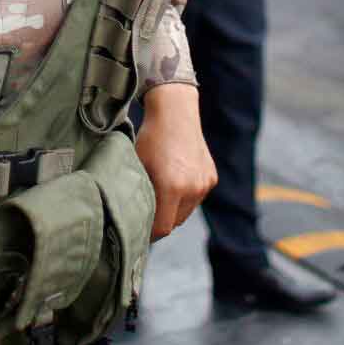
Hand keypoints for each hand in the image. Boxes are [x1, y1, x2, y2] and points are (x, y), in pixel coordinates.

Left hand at [134, 83, 217, 240]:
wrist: (175, 112)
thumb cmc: (151, 138)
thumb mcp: (138, 166)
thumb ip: (138, 195)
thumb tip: (131, 218)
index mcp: (172, 187)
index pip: (162, 228)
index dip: (149, 232)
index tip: (139, 228)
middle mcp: (192, 188)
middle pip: (174, 222)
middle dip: (161, 220)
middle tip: (147, 209)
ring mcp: (204, 184)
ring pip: (186, 212)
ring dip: (174, 209)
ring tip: (161, 190)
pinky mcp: (211, 178)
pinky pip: (196, 198)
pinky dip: (185, 196)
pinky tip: (175, 179)